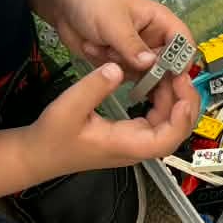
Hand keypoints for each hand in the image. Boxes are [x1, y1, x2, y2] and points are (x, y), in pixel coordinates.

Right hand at [23, 62, 195, 180]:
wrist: (38, 154)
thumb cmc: (52, 136)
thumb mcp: (68, 107)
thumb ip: (94, 87)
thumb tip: (117, 68)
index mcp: (126, 145)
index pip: (166, 140)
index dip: (181, 118)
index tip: (182, 91)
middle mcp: (136, 146)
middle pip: (175, 131)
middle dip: (184, 102)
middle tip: (180, 73)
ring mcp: (135, 141)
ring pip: (168, 123)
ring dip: (174, 99)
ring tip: (170, 72)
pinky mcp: (130, 134)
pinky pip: (156, 118)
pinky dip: (162, 100)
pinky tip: (156, 81)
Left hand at [41, 0, 198, 123]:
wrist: (62, 2)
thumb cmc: (93, 2)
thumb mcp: (113, 22)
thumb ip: (132, 45)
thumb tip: (151, 65)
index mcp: (161, 22)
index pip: (183, 43)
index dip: (182, 60)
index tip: (172, 77)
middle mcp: (153, 39)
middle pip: (167, 65)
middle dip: (150, 71)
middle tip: (130, 70)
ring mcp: (137, 53)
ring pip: (143, 74)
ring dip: (121, 66)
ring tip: (101, 47)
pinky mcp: (121, 62)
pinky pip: (124, 76)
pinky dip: (108, 68)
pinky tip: (93, 49)